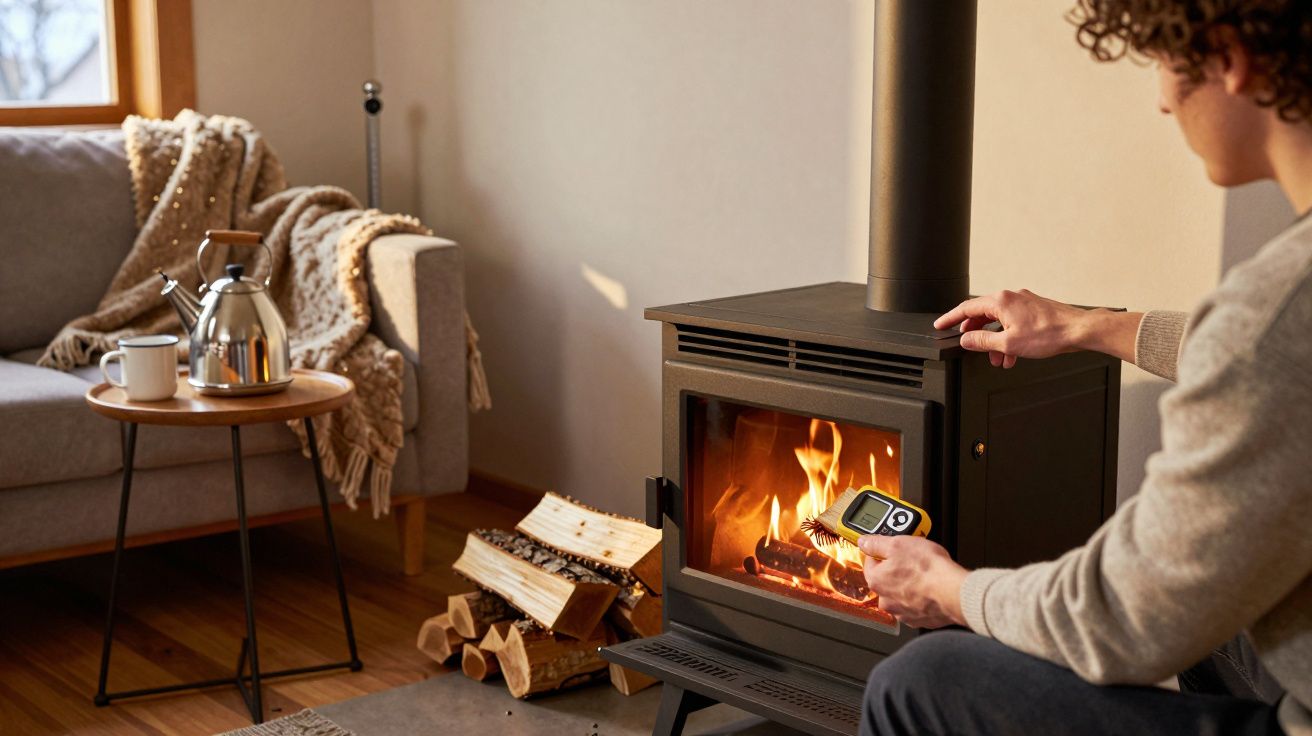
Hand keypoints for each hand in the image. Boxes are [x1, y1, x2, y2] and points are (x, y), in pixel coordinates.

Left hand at [859, 535, 968, 628]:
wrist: (954, 591)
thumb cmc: (928, 570)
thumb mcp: (898, 544)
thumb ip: (876, 543)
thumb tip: (864, 542)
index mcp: (876, 581)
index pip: (870, 562)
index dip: (882, 552)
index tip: (892, 549)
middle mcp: (886, 600)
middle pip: (886, 579)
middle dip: (897, 570)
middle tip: (912, 561)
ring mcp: (903, 612)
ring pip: (901, 594)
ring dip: (910, 585)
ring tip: (925, 575)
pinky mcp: (920, 619)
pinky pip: (917, 605)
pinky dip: (922, 598)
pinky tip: (931, 588)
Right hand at [934, 289, 1093, 368]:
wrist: (1079, 330)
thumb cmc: (1049, 334)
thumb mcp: (1008, 343)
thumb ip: (982, 341)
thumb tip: (967, 339)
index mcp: (1000, 301)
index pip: (966, 308)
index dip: (950, 319)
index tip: (940, 325)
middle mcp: (1011, 297)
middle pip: (983, 314)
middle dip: (976, 334)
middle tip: (970, 346)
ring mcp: (1024, 302)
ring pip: (1000, 321)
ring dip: (995, 340)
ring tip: (998, 359)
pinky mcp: (1035, 308)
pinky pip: (1013, 322)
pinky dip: (1008, 337)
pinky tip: (1013, 353)